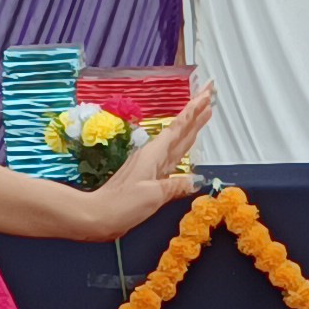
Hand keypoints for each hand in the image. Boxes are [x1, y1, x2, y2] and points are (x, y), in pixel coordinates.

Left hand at [72, 86, 213, 235]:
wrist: (98, 215)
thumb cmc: (122, 204)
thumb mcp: (152, 195)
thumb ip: (175, 185)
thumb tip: (194, 179)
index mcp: (155, 155)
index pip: (180, 127)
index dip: (195, 110)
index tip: (207, 93)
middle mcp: (154, 156)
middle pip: (181, 130)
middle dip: (196, 112)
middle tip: (210, 94)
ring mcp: (152, 166)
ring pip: (179, 141)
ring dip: (193, 127)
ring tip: (206, 113)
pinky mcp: (150, 177)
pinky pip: (173, 157)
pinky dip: (184, 148)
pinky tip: (188, 146)